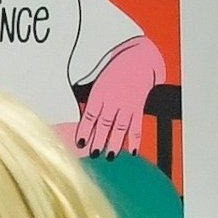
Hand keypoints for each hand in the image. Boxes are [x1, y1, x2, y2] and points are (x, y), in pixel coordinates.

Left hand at [72, 42, 163, 157]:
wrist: (137, 60)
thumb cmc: (112, 76)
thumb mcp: (96, 86)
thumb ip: (89, 105)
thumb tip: (77, 126)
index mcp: (99, 94)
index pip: (90, 114)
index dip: (85, 129)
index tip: (79, 143)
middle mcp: (113, 100)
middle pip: (105, 123)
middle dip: (99, 139)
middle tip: (93, 153)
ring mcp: (127, 104)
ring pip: (121, 126)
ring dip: (115, 143)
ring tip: (109, 156)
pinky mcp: (139, 107)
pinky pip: (138, 125)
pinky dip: (136, 139)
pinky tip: (133, 151)